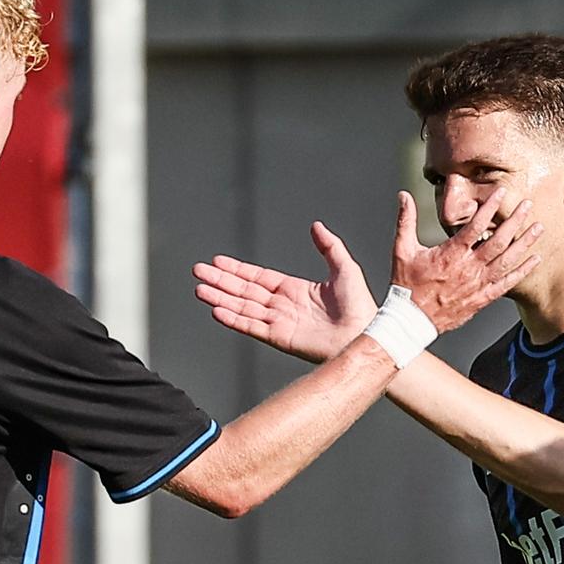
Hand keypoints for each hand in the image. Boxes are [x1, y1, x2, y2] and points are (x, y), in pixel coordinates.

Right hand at [192, 220, 376, 362]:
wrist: (365, 334)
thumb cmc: (360, 306)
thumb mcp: (345, 268)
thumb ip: (329, 246)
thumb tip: (316, 225)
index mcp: (294, 290)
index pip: (258, 278)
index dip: (237, 269)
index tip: (217, 261)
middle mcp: (283, 306)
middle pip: (244, 291)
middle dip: (220, 281)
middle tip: (198, 272)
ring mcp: (280, 322)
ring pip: (243, 308)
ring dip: (221, 298)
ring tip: (200, 289)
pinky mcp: (281, 337)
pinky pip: (252, 326)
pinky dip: (234, 319)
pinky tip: (217, 310)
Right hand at [390, 190, 540, 334]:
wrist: (411, 320)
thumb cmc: (406, 286)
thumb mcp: (402, 250)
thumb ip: (406, 221)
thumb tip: (403, 196)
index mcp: (451, 254)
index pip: (475, 225)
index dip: (490, 206)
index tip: (502, 192)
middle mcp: (468, 268)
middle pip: (498, 240)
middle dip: (515, 220)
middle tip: (528, 205)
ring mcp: (478, 284)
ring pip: (507, 260)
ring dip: (525, 243)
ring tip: (538, 228)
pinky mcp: (482, 298)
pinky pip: (507, 283)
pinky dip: (522, 271)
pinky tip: (535, 260)